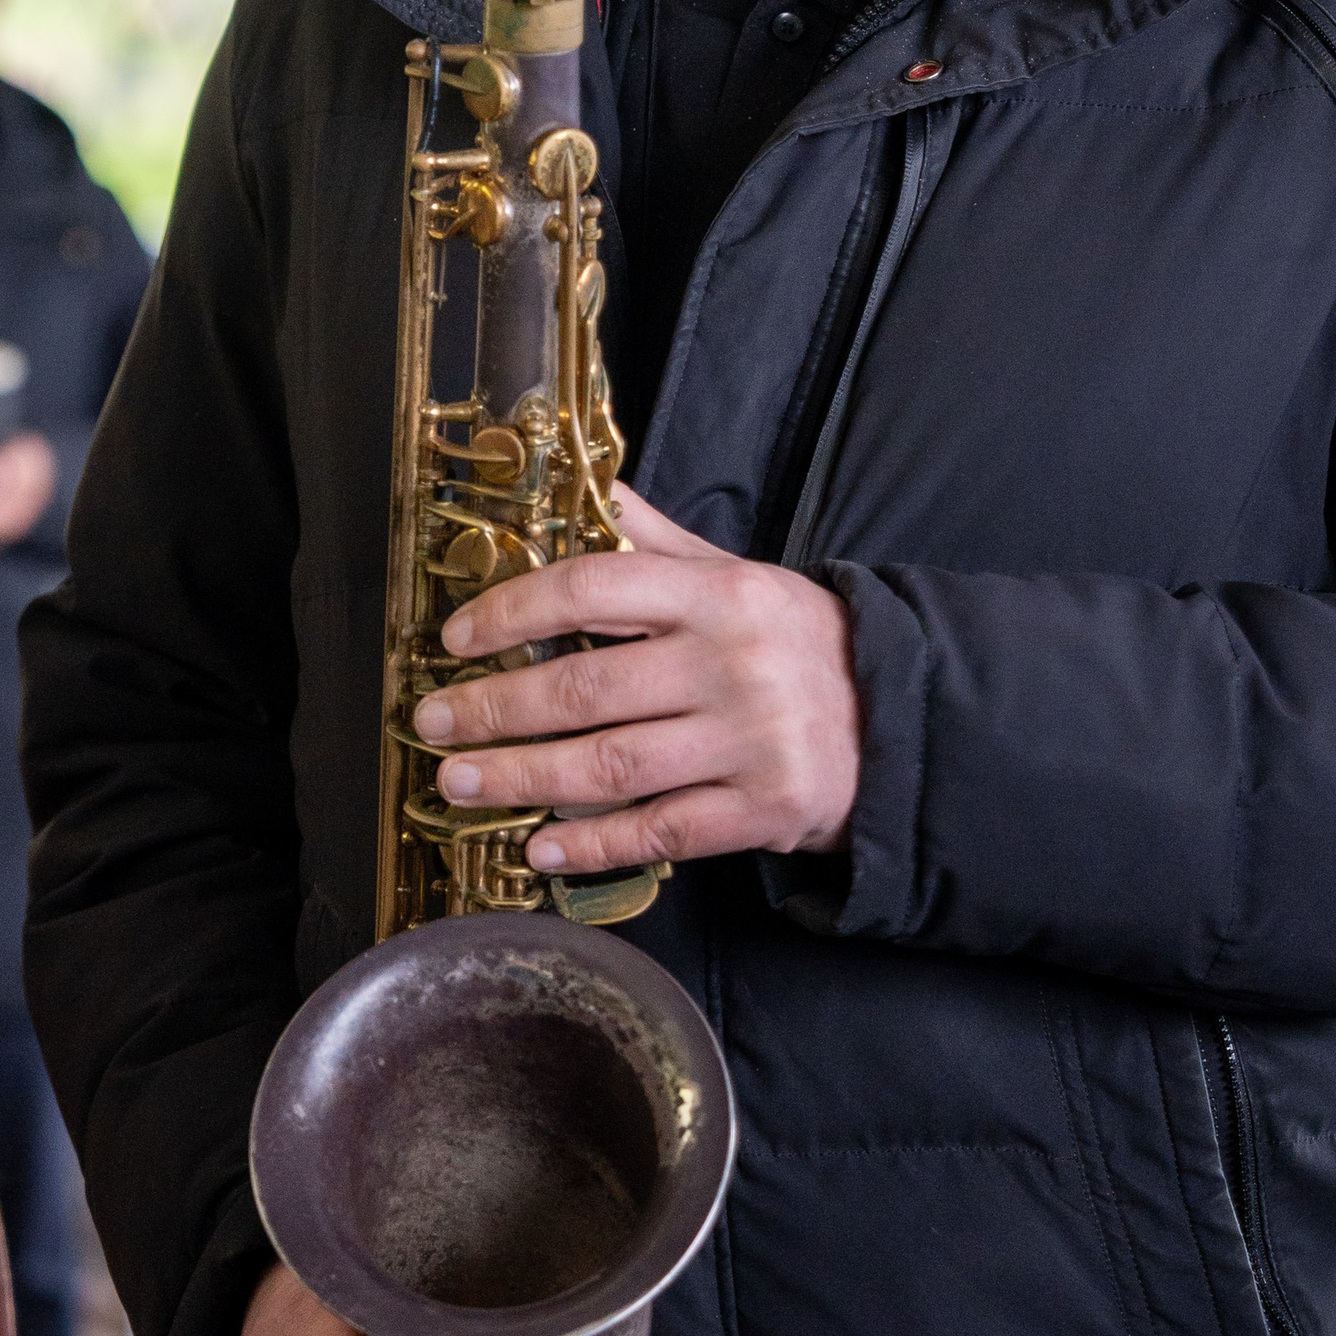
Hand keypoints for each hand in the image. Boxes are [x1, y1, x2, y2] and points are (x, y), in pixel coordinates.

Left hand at [410, 485, 860, 874]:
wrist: (902, 721)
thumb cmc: (798, 644)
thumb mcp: (737, 576)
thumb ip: (656, 545)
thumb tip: (587, 488)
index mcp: (719, 594)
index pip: (594, 588)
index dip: (514, 610)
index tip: (458, 638)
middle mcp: (732, 665)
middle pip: (585, 688)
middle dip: (494, 708)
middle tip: (433, 723)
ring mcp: (749, 742)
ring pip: (609, 766)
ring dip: (521, 777)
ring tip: (459, 783)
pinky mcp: (762, 810)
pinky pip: (659, 831)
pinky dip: (591, 844)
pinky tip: (538, 847)